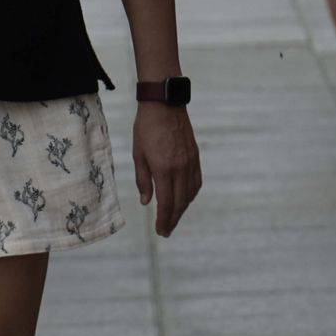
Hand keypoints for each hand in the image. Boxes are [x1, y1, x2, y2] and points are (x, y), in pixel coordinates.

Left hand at [131, 103, 201, 236]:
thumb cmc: (146, 128)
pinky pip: (196, 182)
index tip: (161, 231)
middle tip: (166, 231)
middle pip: (180, 203)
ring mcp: (190, 162)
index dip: (164, 220)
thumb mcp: (138, 154)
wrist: (164, 104)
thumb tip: (146, 202)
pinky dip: (191, 194)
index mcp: (163, 169)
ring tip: (173, 217)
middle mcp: (180, 168)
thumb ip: (143, 180)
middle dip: (173, 219)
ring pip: (190, 194)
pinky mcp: (195, 156)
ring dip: (182, 208)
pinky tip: (185, 199)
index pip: (166, 203)